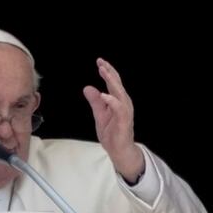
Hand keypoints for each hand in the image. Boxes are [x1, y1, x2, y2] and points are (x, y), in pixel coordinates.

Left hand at [83, 58, 144, 182]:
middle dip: (109, 72)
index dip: (107, 71)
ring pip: (119, 92)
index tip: (99, 61)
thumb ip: (95, 101)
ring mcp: (125, 111)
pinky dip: (111, 100)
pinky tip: (104, 95)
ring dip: (112, 81)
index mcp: (118, 100)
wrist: (119, 150)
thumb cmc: (112, 133)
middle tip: (101, 62)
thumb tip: (87, 87)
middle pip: (117, 84)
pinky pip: (119, 108)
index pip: (113, 82)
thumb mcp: (99, 114)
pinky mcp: (124, 120)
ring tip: (103, 72)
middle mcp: (123, 103)